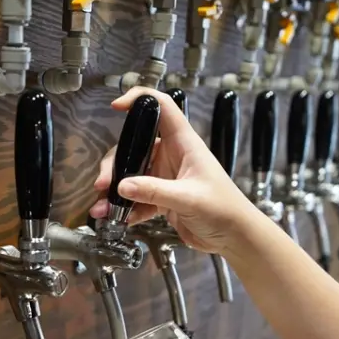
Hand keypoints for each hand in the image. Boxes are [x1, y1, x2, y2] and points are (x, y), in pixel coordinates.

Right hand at [89, 87, 255, 253]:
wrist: (235, 237)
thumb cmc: (225, 210)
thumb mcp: (188, 199)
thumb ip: (155, 191)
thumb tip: (122, 186)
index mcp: (184, 144)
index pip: (162, 108)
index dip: (139, 100)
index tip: (116, 106)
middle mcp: (172, 156)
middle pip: (135, 146)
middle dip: (115, 164)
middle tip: (103, 183)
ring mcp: (166, 177)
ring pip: (132, 175)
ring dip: (115, 190)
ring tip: (103, 208)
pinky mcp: (163, 198)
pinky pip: (138, 197)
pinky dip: (125, 207)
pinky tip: (118, 218)